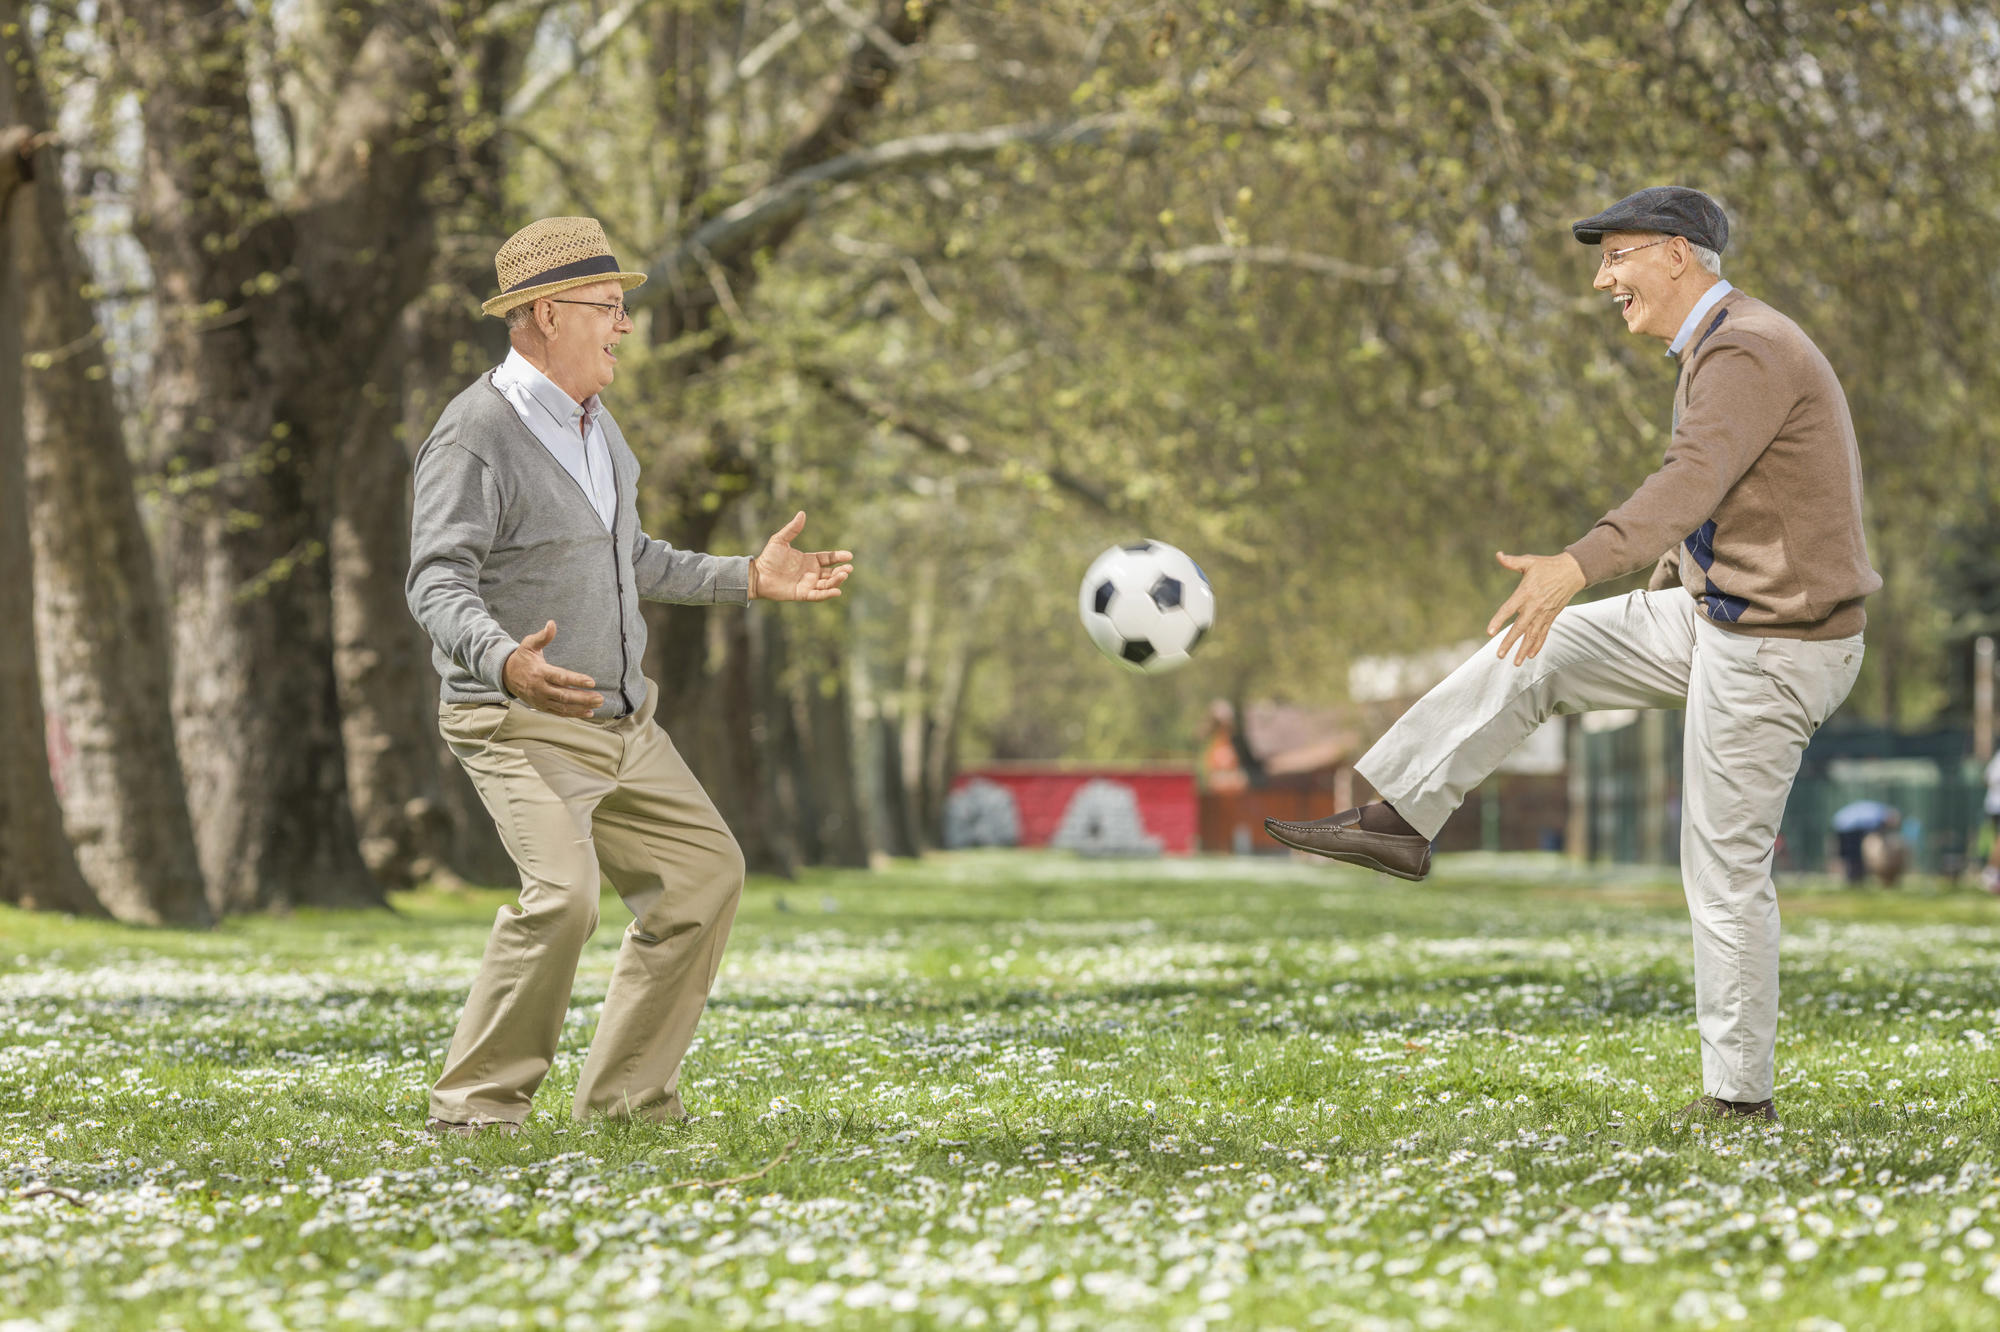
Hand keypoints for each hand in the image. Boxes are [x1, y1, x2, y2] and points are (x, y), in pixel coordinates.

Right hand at [502, 620, 604, 716]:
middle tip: (600, 697)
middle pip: (564, 695)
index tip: (591, 682)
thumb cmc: (522, 658)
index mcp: (539, 672)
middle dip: (583, 697)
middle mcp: (540, 688)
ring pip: (563, 706)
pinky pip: (559, 712)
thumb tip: (552, 624)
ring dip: (581, 707)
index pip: (560, 677)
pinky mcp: (541, 706)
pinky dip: (573, 714)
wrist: (506, 675)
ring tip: (597, 705)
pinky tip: (587, 713)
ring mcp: (541, 699)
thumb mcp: (529, 644)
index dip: (576, 680)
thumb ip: (542, 636)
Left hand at [749, 510, 853, 601]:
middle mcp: (810, 573)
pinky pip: (817, 595)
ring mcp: (807, 584)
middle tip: (849, 569)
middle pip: (830, 573)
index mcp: (808, 561)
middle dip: (841, 571)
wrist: (757, 575)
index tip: (849, 556)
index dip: (838, 557)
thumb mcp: (780, 540)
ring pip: (826, 584)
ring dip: (836, 581)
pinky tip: (837, 591)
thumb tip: (802, 513)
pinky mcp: (802, 594)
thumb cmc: (768, 558)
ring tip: (844, 576)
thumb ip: (792, 529)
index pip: (828, 559)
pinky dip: (827, 594)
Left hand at [1485, 551, 1585, 665]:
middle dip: (1509, 642)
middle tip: (1499, 655)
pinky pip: (1544, 633)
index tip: (1489, 632)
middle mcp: (1535, 606)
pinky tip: (1530, 655)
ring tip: (1516, 663)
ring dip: (1524, 649)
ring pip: (1533, 635)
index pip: (1509, 609)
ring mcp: (1544, 613)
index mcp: (1526, 592)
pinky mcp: (1551, 617)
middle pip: (1520, 628)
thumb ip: (1512, 562)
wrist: (1572, 572)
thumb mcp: (1529, 561)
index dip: (1499, 620)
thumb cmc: (1547, 566)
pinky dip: (1538, 645)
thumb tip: (1498, 555)